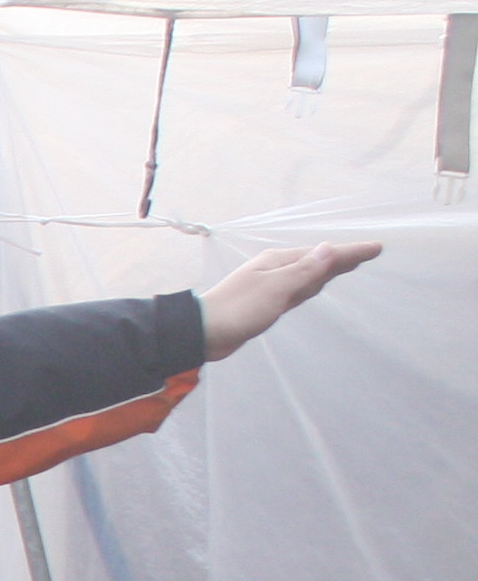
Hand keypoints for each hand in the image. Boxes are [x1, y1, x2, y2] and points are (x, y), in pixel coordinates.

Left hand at [200, 240, 380, 358]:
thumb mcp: (276, 288)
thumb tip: (329, 248)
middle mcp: (276, 270)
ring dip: (330, 270)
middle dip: (343, 257)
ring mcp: (272, 286)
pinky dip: (312, 286)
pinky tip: (315, 286)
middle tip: (369, 252)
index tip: (376, 247)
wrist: (204, 333)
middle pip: (318, 262)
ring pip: (309, 276)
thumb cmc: (238, 308)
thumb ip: (304, 270)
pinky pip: (298, 291)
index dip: (351, 252)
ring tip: (349, 264)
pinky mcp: (267, 304)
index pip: (324, 254)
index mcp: (279, 261)